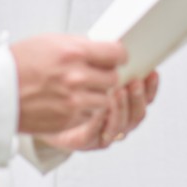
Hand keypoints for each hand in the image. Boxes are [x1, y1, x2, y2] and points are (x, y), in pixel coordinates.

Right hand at [10, 34, 130, 135]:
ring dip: (95, 95)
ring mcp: (73, 101)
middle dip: (105, 76)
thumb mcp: (49, 42)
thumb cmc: (16, 65)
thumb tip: (98, 49)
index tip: (115, 58)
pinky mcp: (68, 120)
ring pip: (104, 99)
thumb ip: (78, 45)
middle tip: (93, 74)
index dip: (117, 56)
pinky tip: (68, 102)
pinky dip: (83, 110)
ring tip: (78, 90)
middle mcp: (76, 77)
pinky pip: (89, 115)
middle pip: (113, 78)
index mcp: (74, 53)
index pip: (116, 53)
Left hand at [44, 70, 160, 152]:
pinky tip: (98, 109)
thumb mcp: (83, 64)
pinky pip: (97, 134)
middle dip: (138, 97)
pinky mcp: (84, 141)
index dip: (151, 87)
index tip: (150, 73)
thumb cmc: (60, 85)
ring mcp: (101, 132)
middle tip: (134, 82)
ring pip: (123, 125)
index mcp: (121, 102)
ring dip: (122, 108)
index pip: (145, 97)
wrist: (35, 105)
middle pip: (139, 113)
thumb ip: (102, 60)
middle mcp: (115, 119)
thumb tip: (117, 44)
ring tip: (118, 93)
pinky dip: (100, 122)